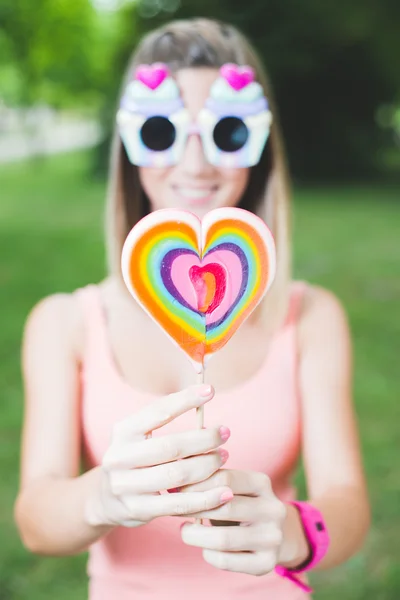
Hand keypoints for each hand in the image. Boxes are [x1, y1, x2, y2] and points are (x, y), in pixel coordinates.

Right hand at [84, 385, 232, 527]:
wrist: (105, 498)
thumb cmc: (134, 458)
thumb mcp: (139, 436)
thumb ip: (163, 420)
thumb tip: (202, 397)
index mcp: (122, 431)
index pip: (157, 411)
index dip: (185, 400)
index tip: (210, 391)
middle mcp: (119, 457)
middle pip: (170, 446)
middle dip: (203, 439)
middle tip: (225, 433)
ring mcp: (125, 486)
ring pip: (177, 475)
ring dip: (207, 466)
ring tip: (224, 457)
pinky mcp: (137, 510)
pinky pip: (178, 504)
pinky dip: (206, 499)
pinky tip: (225, 493)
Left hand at [178, 469, 300, 575]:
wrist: (274, 535)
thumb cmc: (241, 505)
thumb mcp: (233, 488)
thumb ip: (210, 482)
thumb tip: (174, 483)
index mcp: (263, 483)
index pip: (224, 478)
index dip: (196, 484)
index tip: (177, 489)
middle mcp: (273, 509)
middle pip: (223, 508)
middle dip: (193, 509)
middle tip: (175, 509)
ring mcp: (272, 538)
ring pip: (222, 539)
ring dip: (195, 535)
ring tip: (185, 529)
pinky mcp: (267, 563)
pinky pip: (225, 561)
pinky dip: (208, 554)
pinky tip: (204, 547)